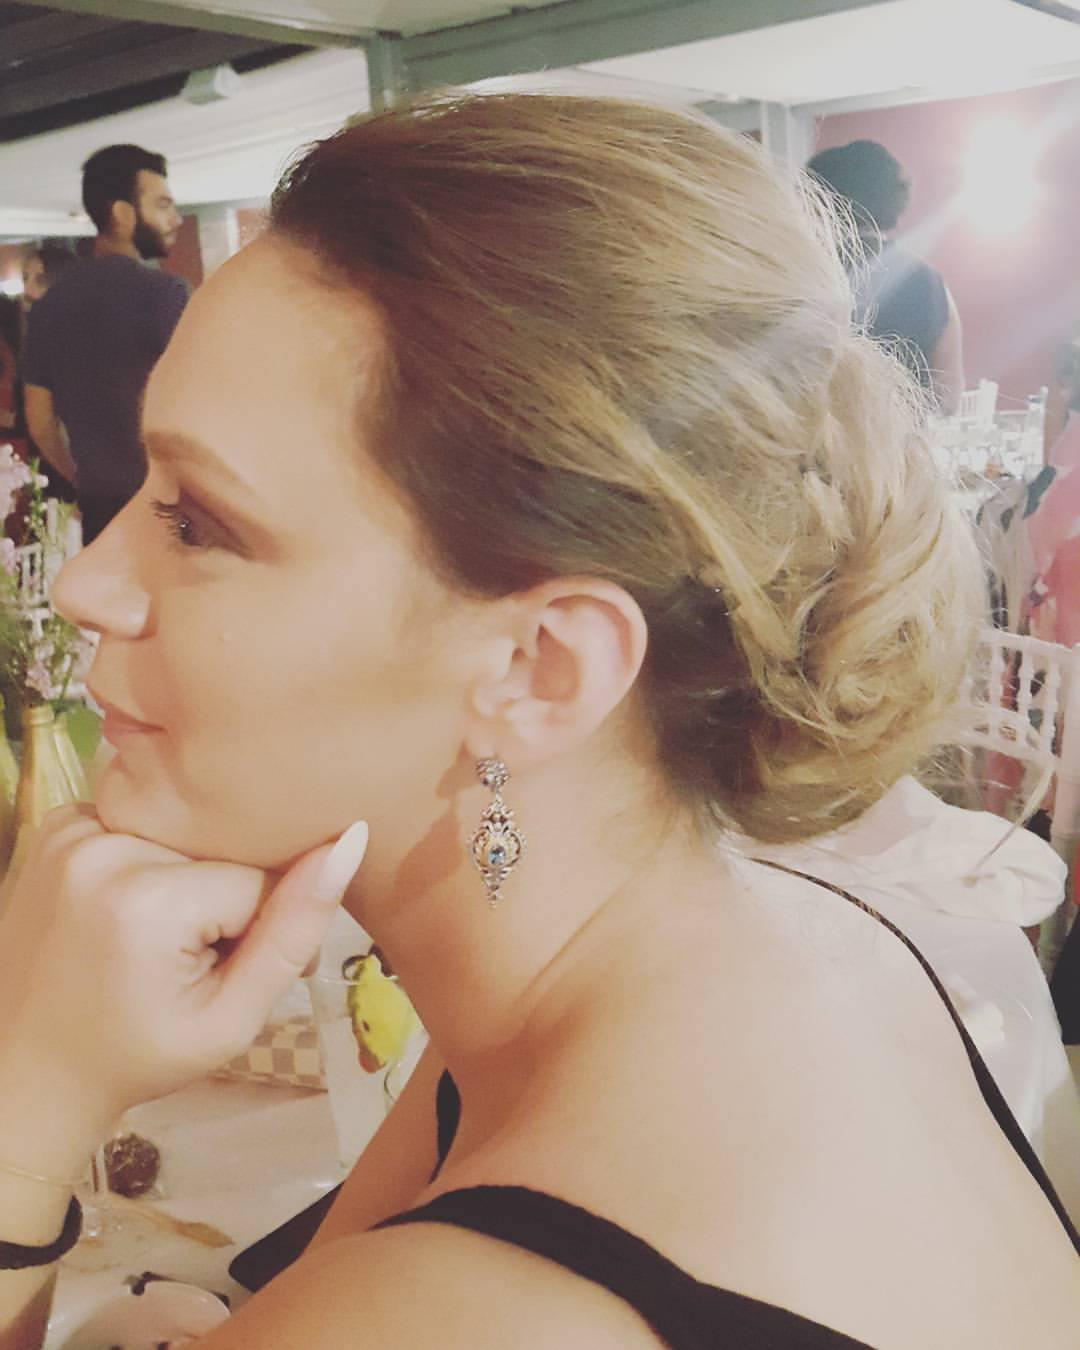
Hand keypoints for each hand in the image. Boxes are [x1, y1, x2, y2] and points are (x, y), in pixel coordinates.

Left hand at [0, 805, 368, 1129]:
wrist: (23, 1071)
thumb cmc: (135, 1057)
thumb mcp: (231, 1019)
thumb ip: (295, 932)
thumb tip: (351, 840)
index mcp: (147, 899)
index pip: (260, 879)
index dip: (259, 928)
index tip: (227, 973)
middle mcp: (104, 847)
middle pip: (221, 850)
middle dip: (226, 899)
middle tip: (195, 961)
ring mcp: (71, 831)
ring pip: (186, 835)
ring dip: (188, 878)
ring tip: (158, 941)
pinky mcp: (55, 825)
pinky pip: (141, 825)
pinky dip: (147, 861)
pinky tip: (127, 910)